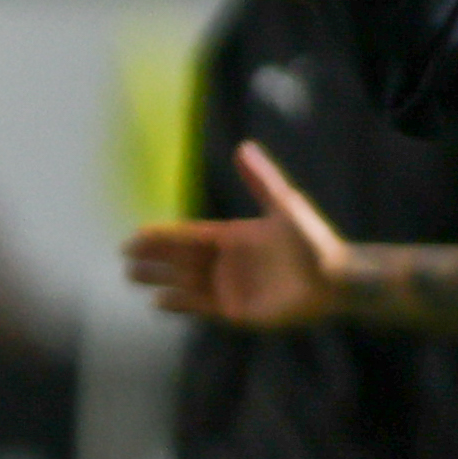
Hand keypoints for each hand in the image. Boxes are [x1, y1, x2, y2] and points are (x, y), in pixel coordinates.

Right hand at [122, 140, 354, 324]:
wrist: (334, 281)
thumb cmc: (313, 241)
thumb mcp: (284, 205)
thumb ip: (261, 179)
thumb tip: (242, 147)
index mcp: (232, 236)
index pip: (187, 236)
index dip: (161, 236)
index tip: (135, 234)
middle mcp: (226, 262)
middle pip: (179, 260)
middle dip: (152, 258)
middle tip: (123, 258)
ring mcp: (229, 287)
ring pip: (184, 283)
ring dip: (158, 280)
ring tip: (131, 277)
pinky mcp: (236, 311)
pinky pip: (200, 307)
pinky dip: (179, 305)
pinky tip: (157, 303)